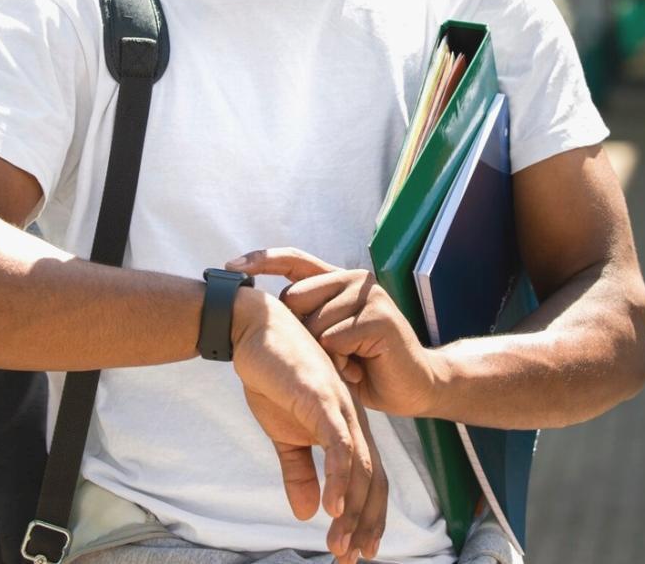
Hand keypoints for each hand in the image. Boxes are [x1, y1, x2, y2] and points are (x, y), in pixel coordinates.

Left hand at [228, 248, 441, 418]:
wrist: (415, 386)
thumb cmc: (367, 365)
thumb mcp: (330, 337)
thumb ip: (308, 319)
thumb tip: (265, 312)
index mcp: (339, 280)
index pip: (294, 260)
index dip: (262, 260)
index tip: (229, 264)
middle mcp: (354, 279)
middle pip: (295, 299)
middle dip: (301, 335)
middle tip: (331, 356)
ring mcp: (369, 295)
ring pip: (313, 324)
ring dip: (324, 354)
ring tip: (350, 364)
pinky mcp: (379, 317)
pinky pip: (334, 340)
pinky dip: (341, 362)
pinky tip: (360, 368)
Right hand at [230, 289, 382, 561]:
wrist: (254, 331)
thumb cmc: (272, 376)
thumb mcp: (283, 434)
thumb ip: (299, 471)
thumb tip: (308, 513)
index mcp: (348, 426)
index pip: (369, 478)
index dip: (367, 516)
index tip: (359, 551)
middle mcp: (353, 419)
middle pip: (373, 480)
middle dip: (365, 523)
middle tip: (352, 559)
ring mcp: (341, 408)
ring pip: (359, 469)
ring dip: (352, 512)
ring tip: (341, 546)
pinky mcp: (322, 399)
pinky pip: (339, 444)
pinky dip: (340, 477)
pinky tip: (333, 507)